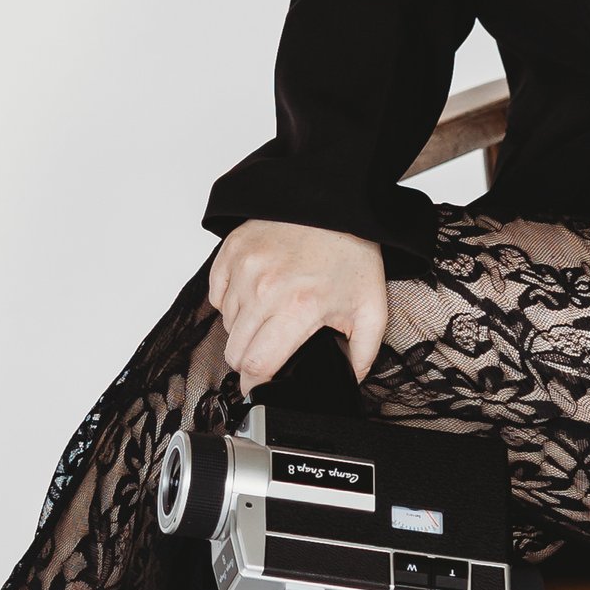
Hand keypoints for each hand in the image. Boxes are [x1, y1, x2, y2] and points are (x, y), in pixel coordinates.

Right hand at [208, 222, 389, 390]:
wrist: (335, 203)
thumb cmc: (351, 254)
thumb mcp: (371, 309)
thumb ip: (363, 354)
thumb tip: (348, 381)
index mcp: (298, 308)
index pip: (257, 365)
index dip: (258, 384)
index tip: (263, 386)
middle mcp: (264, 290)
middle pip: (236, 351)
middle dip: (251, 361)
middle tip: (270, 353)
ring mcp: (243, 269)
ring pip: (227, 324)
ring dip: (245, 329)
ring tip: (271, 315)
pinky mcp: (231, 253)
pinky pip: (217, 296)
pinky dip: (232, 303)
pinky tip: (256, 295)